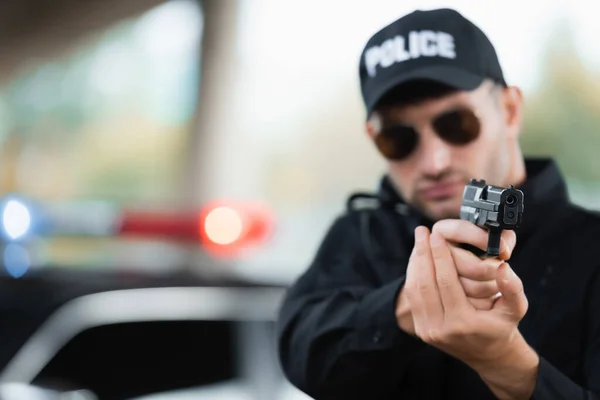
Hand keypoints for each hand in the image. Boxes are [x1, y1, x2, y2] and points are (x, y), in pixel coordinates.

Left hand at [402, 225, 537, 398]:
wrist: (489, 355)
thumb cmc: (502, 326)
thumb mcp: (516, 309)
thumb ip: (513, 289)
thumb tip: (502, 267)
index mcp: (463, 323)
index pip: (446, 281)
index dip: (440, 255)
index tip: (436, 234)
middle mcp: (441, 329)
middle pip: (425, 284)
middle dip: (422, 254)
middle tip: (421, 231)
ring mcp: (427, 331)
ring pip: (414, 290)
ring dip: (415, 263)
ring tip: (418, 241)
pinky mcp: (420, 330)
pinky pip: (412, 298)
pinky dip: (412, 276)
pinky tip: (417, 259)